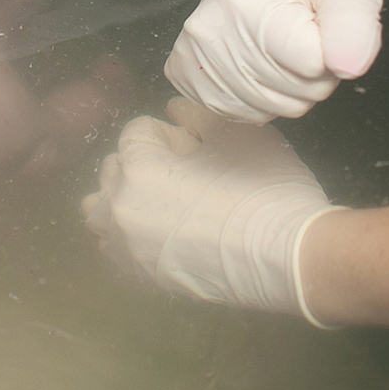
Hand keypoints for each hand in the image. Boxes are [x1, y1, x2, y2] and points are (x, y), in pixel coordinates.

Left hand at [82, 97, 338, 320]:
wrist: (287, 259)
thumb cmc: (263, 190)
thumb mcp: (236, 134)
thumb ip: (195, 115)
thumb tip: (173, 113)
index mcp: (137, 167)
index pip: (136, 132)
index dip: (170, 133)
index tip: (198, 146)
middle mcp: (120, 206)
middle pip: (114, 167)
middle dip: (143, 161)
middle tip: (186, 171)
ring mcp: (127, 246)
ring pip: (101, 210)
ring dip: (122, 197)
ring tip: (161, 200)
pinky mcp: (142, 276)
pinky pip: (114, 246)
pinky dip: (127, 232)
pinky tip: (159, 231)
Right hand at [165, 0, 383, 122]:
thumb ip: (356, 24)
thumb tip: (349, 67)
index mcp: (248, 2)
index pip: (313, 64)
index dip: (331, 54)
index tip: (320, 30)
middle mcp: (210, 31)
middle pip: (294, 93)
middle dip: (311, 75)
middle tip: (303, 41)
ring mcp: (192, 56)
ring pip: (272, 109)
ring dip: (289, 90)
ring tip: (282, 53)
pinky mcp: (183, 75)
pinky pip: (245, 113)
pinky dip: (261, 99)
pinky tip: (258, 66)